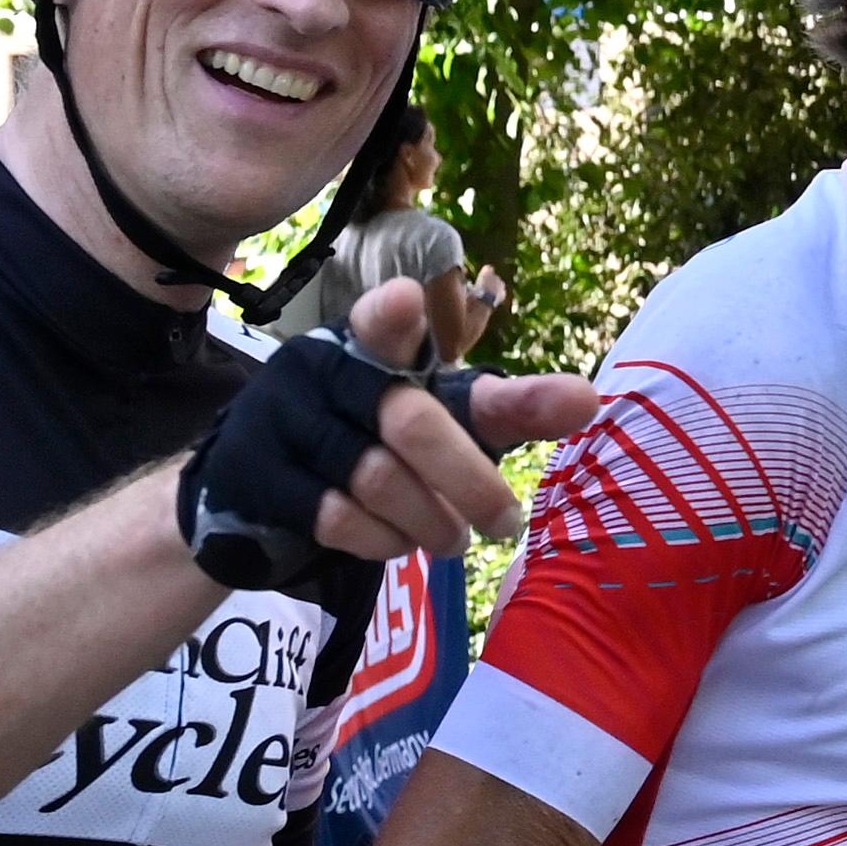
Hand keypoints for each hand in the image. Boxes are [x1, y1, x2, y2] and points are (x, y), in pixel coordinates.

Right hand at [180, 277, 592, 589]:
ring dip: (431, 523)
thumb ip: (507, 407)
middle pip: (410, 423)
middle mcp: (321, 367)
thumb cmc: (371, 438)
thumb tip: (590, 399)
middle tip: (508, 524)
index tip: (407, 302)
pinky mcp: (256, 474)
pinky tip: (397, 544)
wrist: (259, 486)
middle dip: (472, 483)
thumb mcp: (440, 416)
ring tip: (452, 541)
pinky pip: (337, 517)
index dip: (392, 317)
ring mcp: (280, 419)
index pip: (382, 323)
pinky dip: (382, 541)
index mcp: (368, 342)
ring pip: (378, 480)